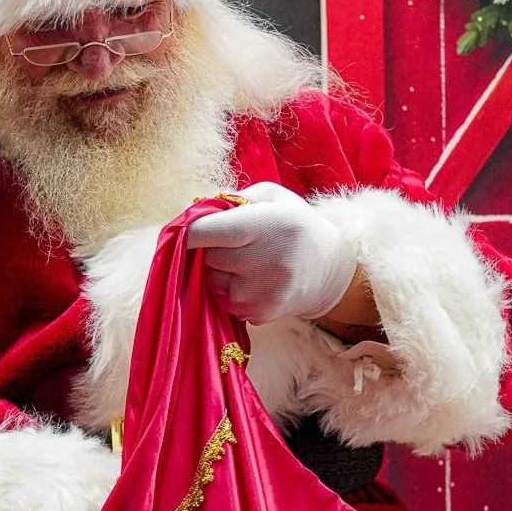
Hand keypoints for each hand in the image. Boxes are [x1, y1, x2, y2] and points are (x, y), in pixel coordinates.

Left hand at [186, 184, 357, 324]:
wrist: (328, 269)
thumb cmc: (294, 224)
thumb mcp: (272, 196)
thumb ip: (234, 199)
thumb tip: (195, 212)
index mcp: (271, 225)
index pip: (212, 231)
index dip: (190, 230)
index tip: (183, 228)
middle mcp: (268, 261)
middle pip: (209, 257)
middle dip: (209, 248)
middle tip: (228, 241)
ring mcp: (262, 293)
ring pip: (211, 281)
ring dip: (217, 270)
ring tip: (243, 261)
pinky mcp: (258, 314)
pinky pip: (222, 300)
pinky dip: (227, 289)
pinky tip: (250, 280)